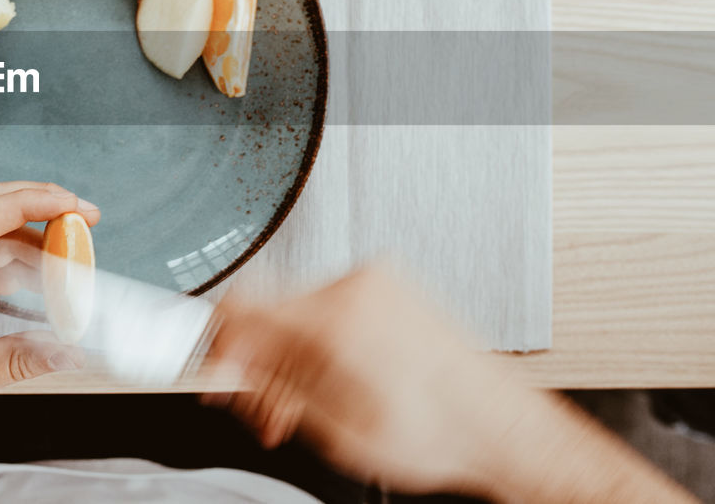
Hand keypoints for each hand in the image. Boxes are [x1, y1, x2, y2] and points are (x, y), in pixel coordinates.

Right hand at [206, 266, 695, 502]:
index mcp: (335, 318)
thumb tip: (226, 373)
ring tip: (305, 406)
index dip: (215, 346)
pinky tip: (332, 381)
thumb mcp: (336, 430)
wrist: (503, 427)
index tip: (213, 374)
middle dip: (256, 363)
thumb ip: (270, 392)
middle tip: (264, 410)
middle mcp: (355, 286)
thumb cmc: (440, 434)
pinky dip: (318, 342)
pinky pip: (329, 306)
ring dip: (289, 356)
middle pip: (267, 310)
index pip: (240, 307)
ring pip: (297, 310)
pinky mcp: (390, 288)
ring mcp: (376, 282)